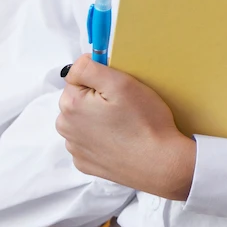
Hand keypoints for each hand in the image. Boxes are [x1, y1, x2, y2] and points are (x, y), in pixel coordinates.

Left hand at [56, 54, 196, 200]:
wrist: (159, 163)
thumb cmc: (144, 123)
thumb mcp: (121, 83)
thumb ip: (91, 68)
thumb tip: (78, 63)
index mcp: (70, 105)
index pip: (78, 77)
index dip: (101, 78)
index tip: (119, 88)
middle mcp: (66, 128)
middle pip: (78, 99)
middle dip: (97, 98)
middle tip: (125, 105)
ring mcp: (75, 148)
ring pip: (83, 120)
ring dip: (98, 117)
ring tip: (125, 123)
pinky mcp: (86, 163)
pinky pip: (89, 140)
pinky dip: (101, 137)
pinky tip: (120, 138)